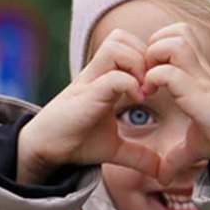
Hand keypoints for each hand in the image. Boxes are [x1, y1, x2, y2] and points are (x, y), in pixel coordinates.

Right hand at [16, 31, 160, 184]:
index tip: (157, 86)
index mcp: (107, 78)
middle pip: (122, 37)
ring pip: (117, 44)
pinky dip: (130, 84)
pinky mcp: (87, 94)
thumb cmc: (78, 142)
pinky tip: (137, 101)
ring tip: (143, 90)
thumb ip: (140, 155)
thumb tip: (162, 172)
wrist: (47, 148)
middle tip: (153, 84)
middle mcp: (98, 73)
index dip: (148, 59)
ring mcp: (91, 80)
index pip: (130, 45)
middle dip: (144, 55)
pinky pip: (114, 76)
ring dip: (137, 64)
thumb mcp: (116, 150)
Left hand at [142, 25, 209, 185]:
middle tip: (146, 73)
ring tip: (149, 80)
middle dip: (154, 46)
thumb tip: (163, 177)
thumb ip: (176, 157)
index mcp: (198, 74)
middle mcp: (199, 69)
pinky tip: (150, 94)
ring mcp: (199, 78)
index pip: (178, 36)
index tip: (148, 76)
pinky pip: (169, 71)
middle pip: (176, 30)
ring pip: (174, 40)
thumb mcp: (195, 146)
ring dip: (155, 56)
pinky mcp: (197, 93)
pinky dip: (154, 78)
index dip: (158, 47)